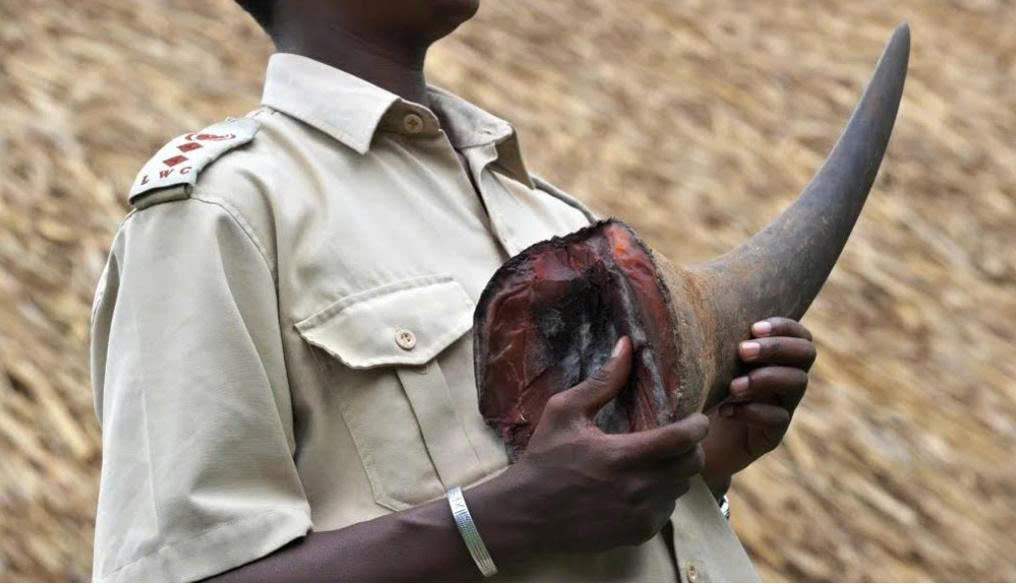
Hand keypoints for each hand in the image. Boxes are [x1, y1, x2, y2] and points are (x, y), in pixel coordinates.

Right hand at [484, 336, 708, 555]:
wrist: (526, 515)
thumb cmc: (544, 459)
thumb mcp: (564, 412)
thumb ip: (602, 381)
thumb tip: (626, 345)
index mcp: (623, 455)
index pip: (682, 439)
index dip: (698, 425)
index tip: (697, 418)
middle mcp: (638, 488)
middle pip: (692, 465)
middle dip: (692, 448)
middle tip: (677, 437)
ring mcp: (640, 515)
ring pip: (682, 489)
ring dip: (676, 472)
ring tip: (656, 461)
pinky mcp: (638, 533)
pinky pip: (667, 511)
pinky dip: (662, 497)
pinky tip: (640, 487)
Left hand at [700, 317, 815, 494]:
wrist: (693, 437)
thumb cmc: (698, 389)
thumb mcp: (707, 360)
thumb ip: (714, 336)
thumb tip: (699, 305)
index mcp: (774, 356)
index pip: (799, 334)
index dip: (783, 327)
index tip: (753, 328)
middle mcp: (785, 378)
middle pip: (806, 353)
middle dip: (776, 348)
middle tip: (742, 352)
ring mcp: (782, 406)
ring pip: (797, 383)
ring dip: (765, 378)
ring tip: (733, 386)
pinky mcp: (772, 434)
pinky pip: (778, 419)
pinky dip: (752, 411)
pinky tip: (725, 410)